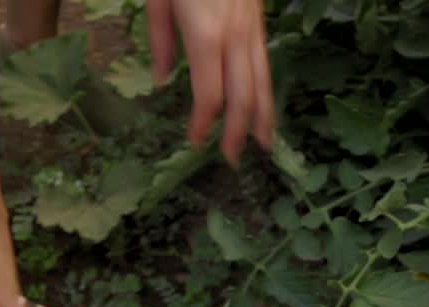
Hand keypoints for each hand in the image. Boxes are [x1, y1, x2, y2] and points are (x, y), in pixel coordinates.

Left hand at [147, 0, 275, 164]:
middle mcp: (235, 38)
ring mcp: (252, 31)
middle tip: (231, 161)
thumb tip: (161, 81)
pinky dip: (267, 93)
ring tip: (263, 146)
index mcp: (205, 36)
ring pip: (263, 82)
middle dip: (237, 132)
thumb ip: (160, 39)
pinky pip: (266, 65)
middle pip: (242, 96)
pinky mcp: (260, 24)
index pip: (209, 94)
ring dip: (263, 118)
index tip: (195, 143)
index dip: (204, 123)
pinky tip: (264, 108)